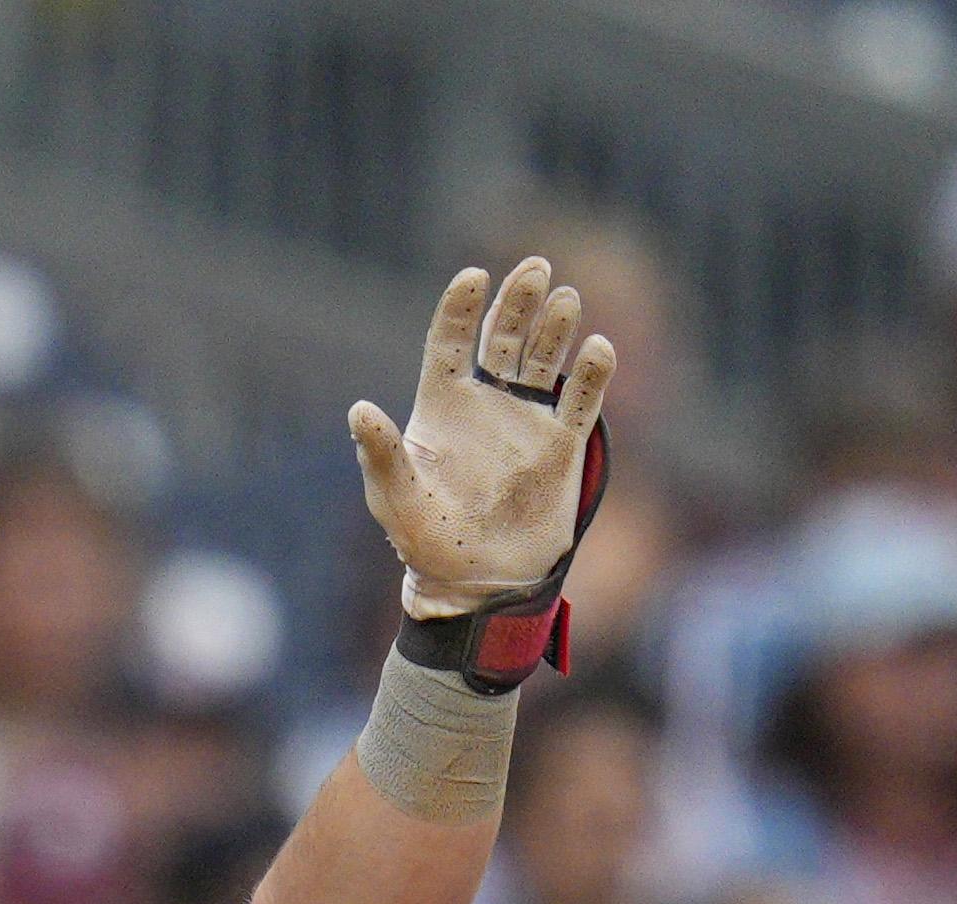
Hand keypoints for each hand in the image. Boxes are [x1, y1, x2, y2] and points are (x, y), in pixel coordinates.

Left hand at [349, 257, 612, 617]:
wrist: (475, 582)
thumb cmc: (423, 541)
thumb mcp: (393, 498)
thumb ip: (378, 454)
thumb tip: (358, 409)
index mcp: (441, 406)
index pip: (449, 343)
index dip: (460, 309)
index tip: (473, 276)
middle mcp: (485, 403)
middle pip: (503, 338)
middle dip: (517, 302)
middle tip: (535, 268)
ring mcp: (525, 420)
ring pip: (544, 359)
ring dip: (555, 327)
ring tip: (565, 298)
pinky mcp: (562, 445)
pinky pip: (581, 400)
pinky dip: (590, 375)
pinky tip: (598, 348)